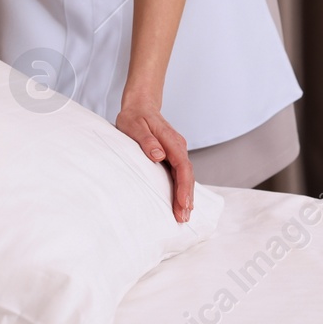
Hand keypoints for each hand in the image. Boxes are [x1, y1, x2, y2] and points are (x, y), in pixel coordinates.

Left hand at [115, 101, 192, 223]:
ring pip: (186, 176)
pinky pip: (181, 174)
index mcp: (171, 140)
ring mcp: (177, 151)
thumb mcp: (134, 126)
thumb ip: (147, 140)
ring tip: (184, 215)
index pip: (182, 166)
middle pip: (187, 174)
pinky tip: (181, 202)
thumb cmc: (135, 116)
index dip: (184, 186)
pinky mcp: (173, 155)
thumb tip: (159, 155)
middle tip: (183, 218)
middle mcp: (178, 146)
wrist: (140, 105)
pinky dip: (182, 188)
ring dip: (186, 195)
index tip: (183, 203)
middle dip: (187, 197)